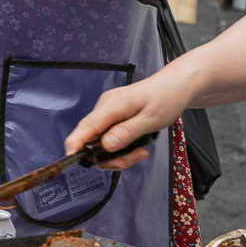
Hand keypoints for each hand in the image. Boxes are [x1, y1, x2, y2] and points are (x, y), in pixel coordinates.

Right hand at [66, 76, 190, 167]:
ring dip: (120, 155)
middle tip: (137, 156)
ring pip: (102, 144)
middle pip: (93, 141)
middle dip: (111, 157)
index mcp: (111, 105)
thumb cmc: (165, 99)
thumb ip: (126, 133)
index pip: (86, 126)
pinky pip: (110, 140)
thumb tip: (104, 146)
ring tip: (141, 152)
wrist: (175, 87)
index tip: (70, 159)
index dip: (75, 144)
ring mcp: (107, 114)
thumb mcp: (150, 120)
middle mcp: (104, 109)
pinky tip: (138, 146)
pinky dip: (122, 148)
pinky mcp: (113, 119)